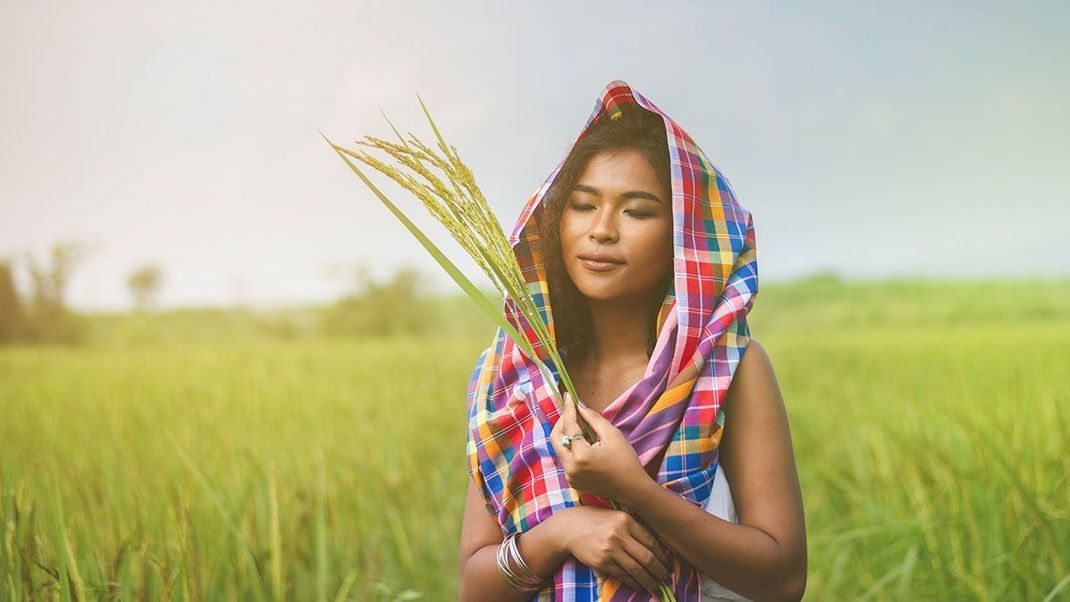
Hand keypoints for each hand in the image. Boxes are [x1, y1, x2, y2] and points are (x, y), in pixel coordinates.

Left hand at [550, 392, 650, 503]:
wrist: (633, 490)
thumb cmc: (626, 461)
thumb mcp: (613, 435)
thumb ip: (593, 419)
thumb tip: (579, 405)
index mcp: (581, 455)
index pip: (569, 426)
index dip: (569, 409)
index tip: (568, 396)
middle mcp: (570, 467)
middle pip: (555, 437)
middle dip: (562, 422)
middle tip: (572, 411)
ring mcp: (570, 476)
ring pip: (559, 448)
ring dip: (566, 435)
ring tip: (579, 426)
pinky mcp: (572, 481)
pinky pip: (565, 459)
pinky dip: (570, 448)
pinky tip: (582, 443)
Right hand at [559, 506, 673, 595]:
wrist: (570, 527)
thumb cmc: (597, 521)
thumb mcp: (617, 516)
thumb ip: (635, 527)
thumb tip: (659, 548)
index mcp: (627, 520)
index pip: (652, 542)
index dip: (664, 556)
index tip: (669, 564)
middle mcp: (619, 534)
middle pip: (648, 558)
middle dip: (660, 571)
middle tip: (667, 578)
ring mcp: (610, 549)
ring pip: (637, 570)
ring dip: (650, 581)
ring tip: (657, 586)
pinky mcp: (602, 562)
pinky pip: (623, 575)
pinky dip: (635, 583)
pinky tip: (640, 585)